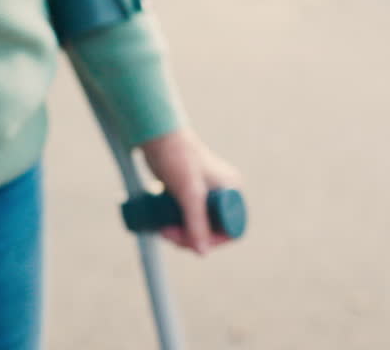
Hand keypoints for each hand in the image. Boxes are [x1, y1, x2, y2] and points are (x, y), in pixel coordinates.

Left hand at [140, 128, 241, 254]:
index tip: (186, 241)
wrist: (157, 136)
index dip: (210, 241)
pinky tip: (163, 225)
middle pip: (212, 229)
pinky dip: (176, 224)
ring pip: (197, 224)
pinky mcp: (189, 191)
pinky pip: (187, 216)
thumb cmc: (176, 158)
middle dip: (190, 237)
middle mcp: (223, 192)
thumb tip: (202, 253)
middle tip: (167, 233)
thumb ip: (197, 223)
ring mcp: (205, 192)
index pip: (230, 229)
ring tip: (162, 228)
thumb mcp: (189, 194)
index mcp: (232, 190)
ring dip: (180, 233)